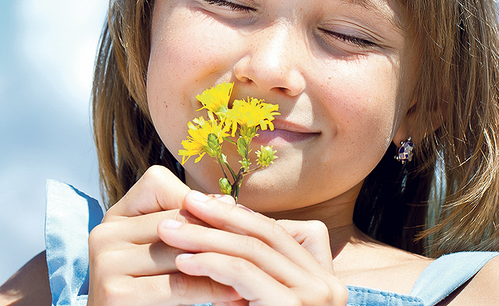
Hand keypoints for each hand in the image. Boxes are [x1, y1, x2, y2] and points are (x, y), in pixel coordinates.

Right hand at [87, 166, 240, 305]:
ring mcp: (105, 262)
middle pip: (174, 219)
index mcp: (114, 216)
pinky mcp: (115, 293)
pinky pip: (178, 284)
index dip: (196, 199)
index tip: (230, 213)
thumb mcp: (166, 253)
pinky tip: (234, 293)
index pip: (158, 184)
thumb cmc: (153, 292)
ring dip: (220, 261)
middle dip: (216, 232)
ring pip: (179, 251)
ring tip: (251, 268)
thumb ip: (189, 225)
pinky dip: (210, 289)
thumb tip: (228, 202)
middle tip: (254, 242)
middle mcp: (103, 233)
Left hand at [158, 190, 348, 305]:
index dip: (237, 216)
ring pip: (252, 250)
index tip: (203, 206)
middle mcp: (328, 284)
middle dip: (220, 216)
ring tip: (170, 231)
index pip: (275, 234)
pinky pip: (244, 275)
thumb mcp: (259, 300)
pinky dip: (210, 263)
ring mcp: (316, 297)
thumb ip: (251, 270)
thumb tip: (220, 224)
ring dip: (206, 236)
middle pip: (265, 235)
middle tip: (184, 202)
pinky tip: (183, 261)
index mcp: (322, 278)